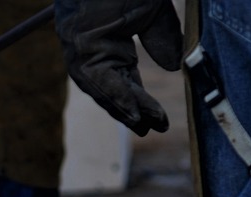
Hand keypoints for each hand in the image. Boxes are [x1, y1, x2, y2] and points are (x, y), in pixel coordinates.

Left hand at [53, 0, 182, 135]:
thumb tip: (173, 68)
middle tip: (150, 129)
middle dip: (130, 112)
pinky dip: (117, 96)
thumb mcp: (152, 14)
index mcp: (108, 45)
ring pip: (104, 90)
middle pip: (111, 91)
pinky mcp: (77, 47)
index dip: (141, 101)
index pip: (125, 81)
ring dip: (124, 110)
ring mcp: (82, 51)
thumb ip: (162, 40)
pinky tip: (133, 112)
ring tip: (144, 125)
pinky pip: (99, 79)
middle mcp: (92, 53)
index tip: (159, 119)